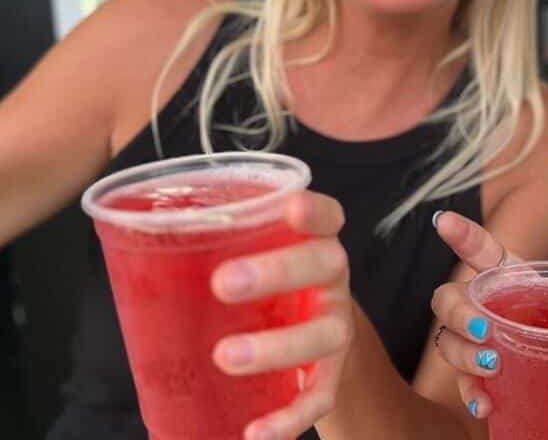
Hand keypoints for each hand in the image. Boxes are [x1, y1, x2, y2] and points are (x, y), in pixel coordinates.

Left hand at [211, 190, 351, 439]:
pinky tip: (254, 433)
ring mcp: (336, 325)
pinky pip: (318, 398)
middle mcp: (332, 277)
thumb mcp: (255, 251)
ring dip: (275, 347)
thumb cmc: (268, 282)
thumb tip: (135, 234)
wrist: (316, 330)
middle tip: (223, 283)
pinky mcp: (332, 374)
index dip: (313, 211)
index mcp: (315, 238)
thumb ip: (221, 241)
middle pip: (321, 266)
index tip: (291, 207)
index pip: (326, 215)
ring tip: (225, 356)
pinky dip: (289, 418)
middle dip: (276, 272)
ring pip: (321, 334)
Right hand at [430, 211, 520, 418]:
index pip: (479, 249)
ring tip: (491, 365)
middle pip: (448, 298)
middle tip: (482, 326)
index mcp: (504, 276)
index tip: (444, 220)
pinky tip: (485, 403)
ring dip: (463, 354)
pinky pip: (461, 382)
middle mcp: (479, 303)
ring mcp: (472, 340)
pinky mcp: (475, 374)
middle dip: (458, 311)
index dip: (461, 233)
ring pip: (447, 340)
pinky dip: (471, 394)